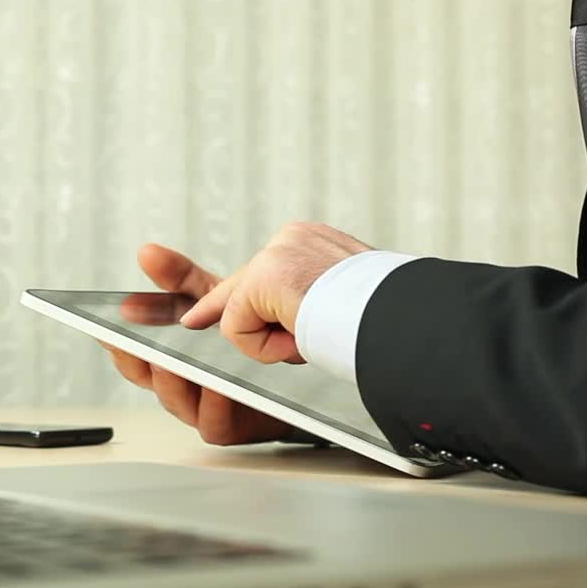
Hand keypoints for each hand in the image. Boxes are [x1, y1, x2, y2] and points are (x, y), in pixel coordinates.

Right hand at [99, 243, 293, 444]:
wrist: (299, 362)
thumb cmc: (253, 334)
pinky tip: (218, 385)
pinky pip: (213, 423)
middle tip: (133, 344)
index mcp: (172, 358)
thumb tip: (146, 253)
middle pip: (147, 379)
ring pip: (175, 401)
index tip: (106, 328)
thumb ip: (182, 281)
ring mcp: (204, 409)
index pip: (133, 354)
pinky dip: (213, 405)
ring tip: (173, 361)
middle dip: (137, 361)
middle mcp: (183, 386)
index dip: (117, 343)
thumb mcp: (217, 301)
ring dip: (172, 381)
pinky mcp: (233, 428)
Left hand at [181, 222, 370, 362]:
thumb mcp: (337, 311)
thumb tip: (279, 329)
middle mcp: (294, 240)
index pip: (261, 272)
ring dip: (275, 343)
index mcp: (314, 247)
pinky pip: (240, 329)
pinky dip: (268, 348)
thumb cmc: (383, 321)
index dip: (222, 296)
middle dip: (207, 305)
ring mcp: (277, 253)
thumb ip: (301, 310)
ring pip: (244, 316)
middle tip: (187, 315)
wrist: (399, 315)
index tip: (194, 314)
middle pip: (237, 286)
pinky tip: (300, 339)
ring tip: (315, 338)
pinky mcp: (264, 276)